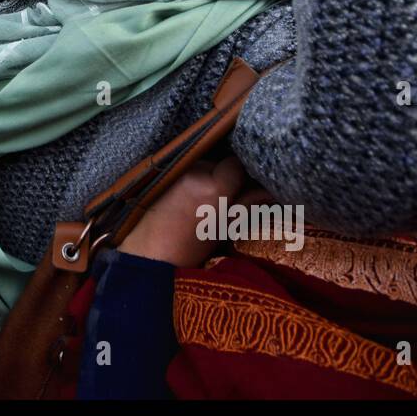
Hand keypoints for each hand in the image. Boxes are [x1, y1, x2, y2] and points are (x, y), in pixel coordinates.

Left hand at [118, 156, 245, 266]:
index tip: (249, 185)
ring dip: (209, 174)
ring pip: (203, 163)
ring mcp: (176, 169)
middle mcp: (194, 171)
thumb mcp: (223, 230)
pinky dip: (193, 175)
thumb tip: (269, 191)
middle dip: (227, 175)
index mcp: (213, 187)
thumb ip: (246, 206)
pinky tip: (191, 192)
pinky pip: (186, 166)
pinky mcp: (162, 171)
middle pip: (220, 161)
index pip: (237, 165)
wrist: (147, 254)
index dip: (245, 173)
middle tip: (227, 195)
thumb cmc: (187, 250)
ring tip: (205, 196)